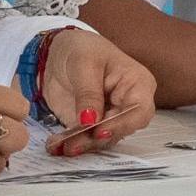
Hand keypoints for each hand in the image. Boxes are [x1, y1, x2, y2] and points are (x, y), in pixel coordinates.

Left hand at [28, 29, 156, 154]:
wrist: (58, 53)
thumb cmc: (81, 49)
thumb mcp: (84, 63)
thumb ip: (88, 93)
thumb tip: (90, 121)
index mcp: (137, 84)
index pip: (139, 111)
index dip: (122, 124)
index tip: (99, 131)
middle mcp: (127, 105)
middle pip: (119, 130)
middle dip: (95, 138)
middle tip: (73, 144)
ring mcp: (110, 117)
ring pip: (102, 139)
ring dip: (80, 144)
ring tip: (60, 146)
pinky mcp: (92, 126)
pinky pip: (85, 139)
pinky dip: (71, 143)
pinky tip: (56, 145)